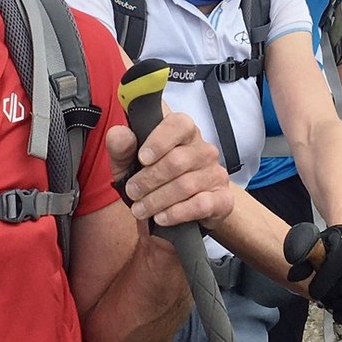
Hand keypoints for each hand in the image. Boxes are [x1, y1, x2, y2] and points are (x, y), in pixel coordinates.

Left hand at [105, 112, 232, 229]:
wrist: (180, 213)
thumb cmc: (154, 181)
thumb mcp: (129, 165)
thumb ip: (121, 148)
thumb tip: (119, 133)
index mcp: (184, 132)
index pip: (179, 124)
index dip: (159, 141)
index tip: (142, 158)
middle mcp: (204, 150)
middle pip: (177, 160)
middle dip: (149, 179)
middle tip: (132, 192)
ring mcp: (215, 174)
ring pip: (185, 185)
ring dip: (157, 200)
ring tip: (140, 209)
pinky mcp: (222, 199)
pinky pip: (201, 204)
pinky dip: (176, 213)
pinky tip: (161, 217)